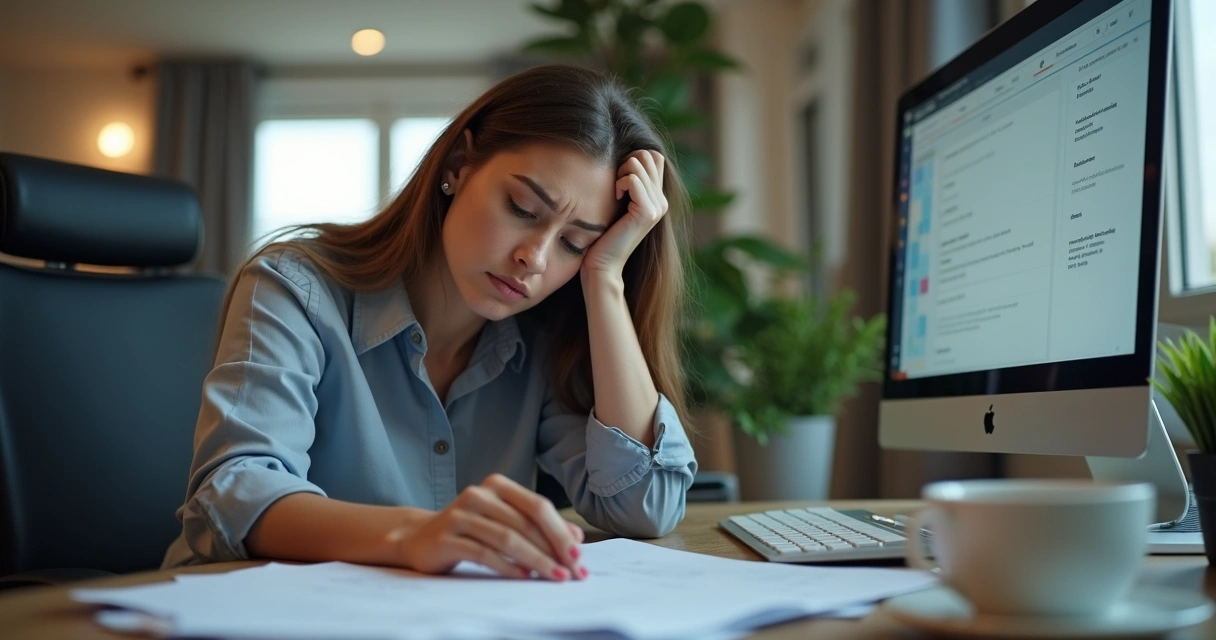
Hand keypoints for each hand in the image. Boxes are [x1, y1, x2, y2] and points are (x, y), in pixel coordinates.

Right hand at [387, 474, 586, 579]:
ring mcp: (460, 514)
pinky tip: (524, 576)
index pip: (538, 506)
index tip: (579, 557)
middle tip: (573, 572)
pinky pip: (484, 552)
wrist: (420, 538)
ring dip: (536, 560)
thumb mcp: (506, 523)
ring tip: (554, 576)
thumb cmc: (472, 531)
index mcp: (498, 486)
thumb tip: (576, 538)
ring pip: (507, 538)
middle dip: (554, 549)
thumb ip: (538, 527)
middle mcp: (479, 494)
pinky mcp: (446, 537)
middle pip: (526, 522)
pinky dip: (508, 565)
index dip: (561, 531)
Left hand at [582, 150, 668, 277]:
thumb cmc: (603, 234)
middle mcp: (662, 200)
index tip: (619, 179)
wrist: (603, 264)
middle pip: (648, 154)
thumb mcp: (618, 202)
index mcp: (658, 197)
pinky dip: (620, 183)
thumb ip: (628, 183)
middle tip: (616, 185)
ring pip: (639, 163)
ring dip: (620, 173)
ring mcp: (658, 206)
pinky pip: (633, 179)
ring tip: (615, 193)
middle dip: (626, 162)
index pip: (654, 156)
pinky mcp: (648, 212)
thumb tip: (624, 157)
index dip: (635, 158)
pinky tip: (615, 198)